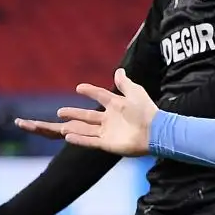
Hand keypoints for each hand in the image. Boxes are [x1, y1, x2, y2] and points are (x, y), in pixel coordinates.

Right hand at [14, 69, 156, 156]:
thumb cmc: (146, 110)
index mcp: (115, 106)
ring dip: (72, 127)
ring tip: (59, 125)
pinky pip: (90, 141)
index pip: (99, 96)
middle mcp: (109, 120)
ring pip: (85, 129)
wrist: (155, 130)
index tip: (79, 88)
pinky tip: (67, 136)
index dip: (90, 91)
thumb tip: (119, 70)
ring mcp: (107, 132)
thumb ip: (125, 83)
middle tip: (59, 112)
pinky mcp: (107, 144)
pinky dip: (79, 139)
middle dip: (73, 114)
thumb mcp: (135, 92)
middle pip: (86, 116)